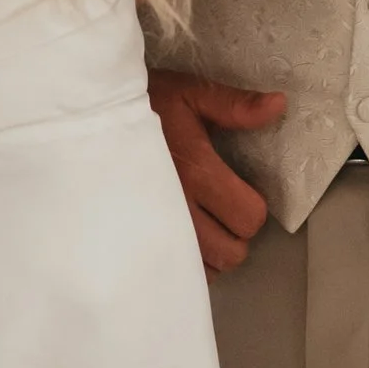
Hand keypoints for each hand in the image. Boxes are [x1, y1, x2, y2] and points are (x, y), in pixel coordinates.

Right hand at [151, 69, 285, 274]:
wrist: (89, 120)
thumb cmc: (145, 106)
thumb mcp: (190, 94)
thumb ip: (235, 106)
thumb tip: (278, 105)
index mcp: (196, 171)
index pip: (248, 216)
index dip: (252, 207)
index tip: (239, 193)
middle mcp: (177, 209)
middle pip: (231, 253)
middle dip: (234, 235)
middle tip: (221, 211)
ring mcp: (153, 231)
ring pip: (205, 269)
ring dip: (210, 252)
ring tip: (200, 224)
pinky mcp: (134, 243)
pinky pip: (176, 273)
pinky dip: (186, 263)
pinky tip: (180, 236)